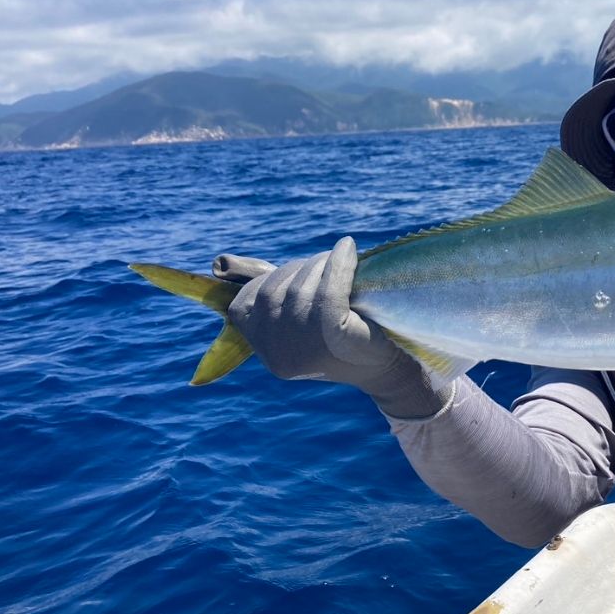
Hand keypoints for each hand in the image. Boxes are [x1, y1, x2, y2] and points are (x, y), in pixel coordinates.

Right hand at [216, 237, 426, 398]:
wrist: (395, 363)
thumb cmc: (351, 330)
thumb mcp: (304, 312)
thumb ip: (270, 289)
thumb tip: (219, 263)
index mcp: (269, 355)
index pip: (244, 307)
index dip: (267, 281)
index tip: (296, 275)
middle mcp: (280, 357)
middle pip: (274, 292)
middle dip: (300, 269)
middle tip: (330, 264)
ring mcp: (306, 350)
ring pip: (301, 287)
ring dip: (322, 264)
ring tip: (343, 263)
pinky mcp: (336, 337)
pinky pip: (328, 291)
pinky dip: (338, 265)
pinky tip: (349, 250)